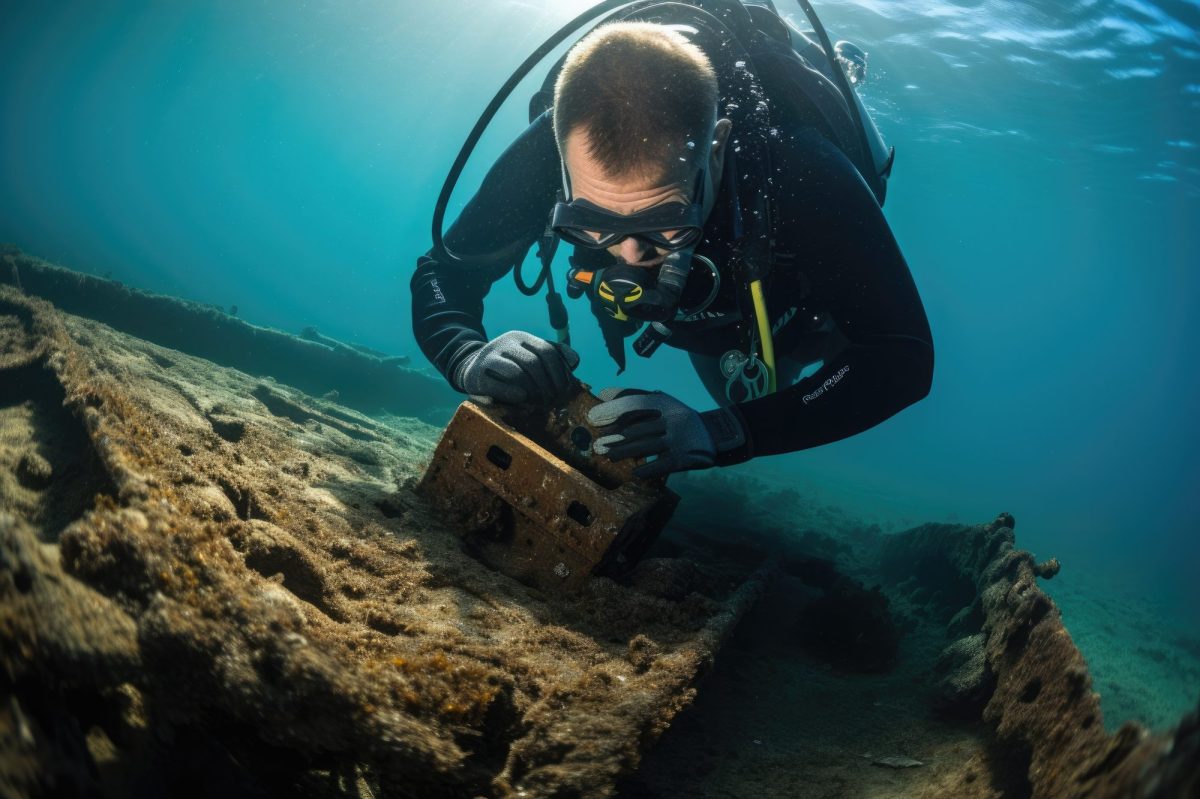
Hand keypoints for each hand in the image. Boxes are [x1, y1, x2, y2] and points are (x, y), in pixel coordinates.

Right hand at [453, 331, 579, 405]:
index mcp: (522, 338)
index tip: (564, 390)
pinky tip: (522, 399)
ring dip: (532, 390)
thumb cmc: (510, 366)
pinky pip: (498, 384)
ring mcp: (491, 357)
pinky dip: (514, 394)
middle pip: (533, 363)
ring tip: (538, 402)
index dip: (559, 372)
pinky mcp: (478, 374)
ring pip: (517, 373)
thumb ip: (554, 356)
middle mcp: (506, 343)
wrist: (474, 369)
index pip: (547, 350)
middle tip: (552, 400)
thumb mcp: (530, 356)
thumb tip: (575, 362)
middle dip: (547, 385)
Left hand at [586, 388, 744, 477]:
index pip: (633, 405)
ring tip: (609, 457)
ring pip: (646, 447)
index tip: (593, 419)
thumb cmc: (678, 417)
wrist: (714, 435)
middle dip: (615, 438)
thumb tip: (603, 393)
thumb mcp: (661, 401)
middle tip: (597, 446)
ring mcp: (678, 440)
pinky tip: (634, 473)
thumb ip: (634, 396)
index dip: (612, 411)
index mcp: (664, 404)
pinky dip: (647, 469)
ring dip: (624, 453)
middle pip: (637, 429)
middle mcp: (671, 419)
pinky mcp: (683, 458)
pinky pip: (662, 464)